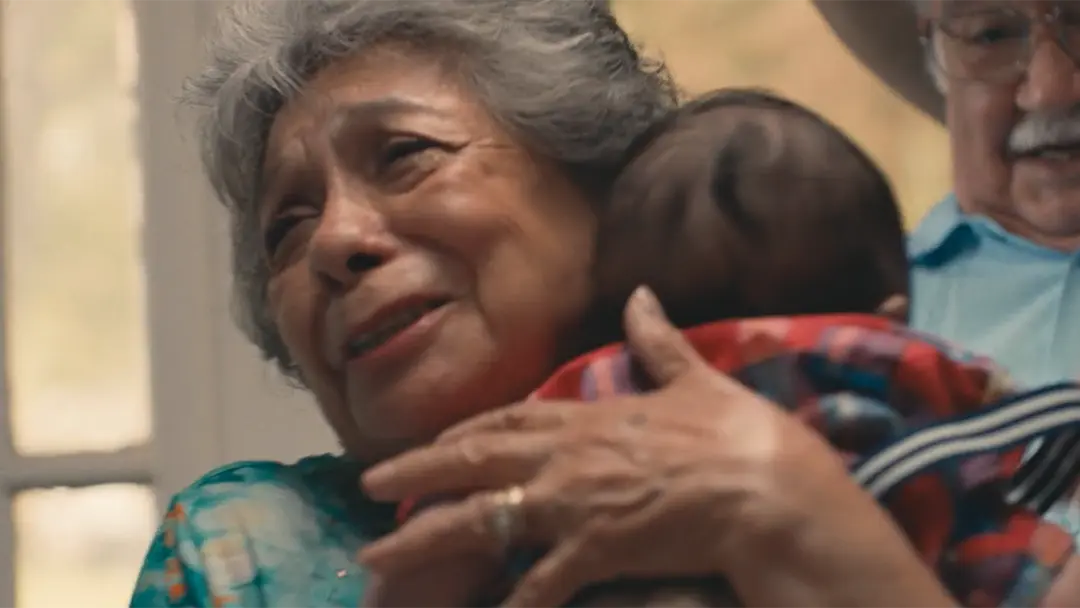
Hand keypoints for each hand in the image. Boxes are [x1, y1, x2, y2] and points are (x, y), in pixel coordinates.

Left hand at [358, 287, 951, 607]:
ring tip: (378, 556)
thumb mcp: (693, 378)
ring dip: (423, 539)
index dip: (460, 434)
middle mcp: (565, 458)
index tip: (428, 445)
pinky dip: (510, 603)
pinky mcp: (593, 549)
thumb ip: (657, 340)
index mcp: (585, 417)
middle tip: (367, 485)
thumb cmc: (736, 433)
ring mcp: (573, 504)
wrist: (768, 489)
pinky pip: (538, 583)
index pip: (505, 421)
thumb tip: (641, 293)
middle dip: (415, 474)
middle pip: (471, 464)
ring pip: (480, 521)